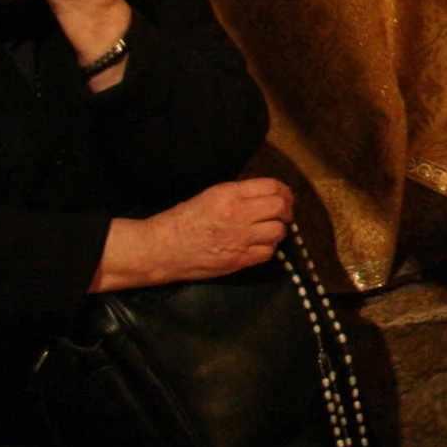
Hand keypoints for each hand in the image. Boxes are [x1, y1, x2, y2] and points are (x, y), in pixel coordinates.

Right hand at [94, 178, 292, 291]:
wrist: (160, 248)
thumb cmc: (179, 220)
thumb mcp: (209, 196)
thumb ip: (237, 195)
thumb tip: (262, 197)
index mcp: (229, 194)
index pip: (272, 186)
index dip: (284, 192)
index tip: (285, 197)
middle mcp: (238, 213)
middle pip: (280, 207)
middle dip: (286, 210)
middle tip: (283, 214)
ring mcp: (240, 238)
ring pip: (279, 231)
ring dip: (278, 230)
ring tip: (270, 231)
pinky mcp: (239, 260)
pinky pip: (268, 253)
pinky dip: (268, 249)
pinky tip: (258, 246)